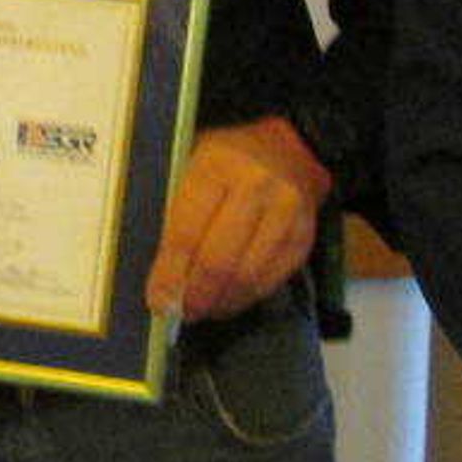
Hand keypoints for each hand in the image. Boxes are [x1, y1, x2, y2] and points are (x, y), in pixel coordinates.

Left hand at [144, 116, 330, 319]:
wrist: (288, 150)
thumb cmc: (227, 162)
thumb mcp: (190, 167)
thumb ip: (174, 215)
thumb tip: (160, 276)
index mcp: (216, 165)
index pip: (187, 232)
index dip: (170, 274)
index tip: (158, 300)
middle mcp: (256, 186)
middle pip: (219, 260)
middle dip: (195, 295)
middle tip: (179, 311)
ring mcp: (285, 212)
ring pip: (247, 277)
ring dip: (220, 301)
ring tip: (201, 308)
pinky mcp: (303, 236)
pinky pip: (270, 280)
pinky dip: (245, 297)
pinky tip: (228, 299)